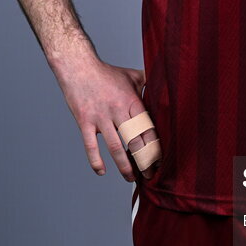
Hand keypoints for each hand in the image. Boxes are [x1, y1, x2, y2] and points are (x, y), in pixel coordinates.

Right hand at [57, 59, 159, 181]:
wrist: (78, 67)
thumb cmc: (107, 73)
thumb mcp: (132, 75)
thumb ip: (149, 83)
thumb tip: (166, 84)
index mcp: (132, 101)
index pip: (148, 128)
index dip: (155, 146)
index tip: (161, 161)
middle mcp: (118, 110)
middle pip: (135, 141)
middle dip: (144, 161)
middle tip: (150, 175)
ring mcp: (100, 117)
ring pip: (115, 147)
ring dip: (124, 166)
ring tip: (130, 178)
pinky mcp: (84, 121)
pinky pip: (90, 145)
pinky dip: (95, 161)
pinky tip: (101, 172)